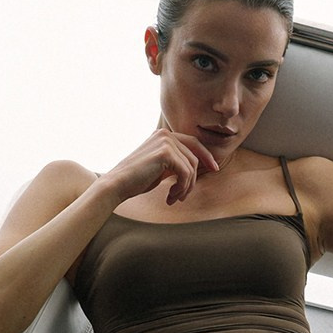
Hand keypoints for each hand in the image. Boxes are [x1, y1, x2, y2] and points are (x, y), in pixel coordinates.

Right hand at [100, 125, 220, 207]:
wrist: (117, 184)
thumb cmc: (137, 179)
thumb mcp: (160, 167)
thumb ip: (175, 161)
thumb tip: (196, 166)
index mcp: (163, 135)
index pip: (193, 143)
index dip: (206, 155)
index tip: (215, 168)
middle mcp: (165, 134)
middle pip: (195, 156)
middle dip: (195, 177)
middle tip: (185, 195)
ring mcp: (166, 142)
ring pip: (191, 167)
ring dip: (186, 187)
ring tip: (174, 198)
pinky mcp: (166, 153)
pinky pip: (186, 173)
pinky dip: (182, 188)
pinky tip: (170, 197)